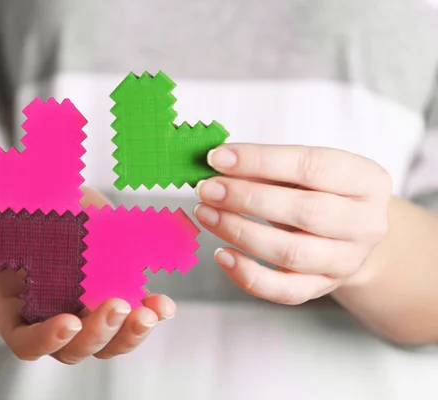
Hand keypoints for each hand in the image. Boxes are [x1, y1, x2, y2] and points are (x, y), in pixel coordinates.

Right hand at [0, 187, 175, 363]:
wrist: (39, 200)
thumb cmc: (4, 211)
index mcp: (16, 309)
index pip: (27, 343)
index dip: (45, 339)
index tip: (68, 322)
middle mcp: (52, 316)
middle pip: (74, 349)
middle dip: (97, 334)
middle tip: (116, 306)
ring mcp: (85, 307)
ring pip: (109, 341)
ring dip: (131, 332)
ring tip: (150, 311)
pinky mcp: (111, 290)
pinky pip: (132, 313)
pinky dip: (150, 312)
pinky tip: (162, 303)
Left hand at [194, 144, 391, 304]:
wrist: (348, 233)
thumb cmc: (318, 191)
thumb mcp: (303, 170)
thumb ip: (266, 165)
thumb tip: (216, 163)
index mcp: (367, 180)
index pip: (311, 166)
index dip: (260, 161)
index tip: (217, 158)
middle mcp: (365, 223)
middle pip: (304, 212)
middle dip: (247, 198)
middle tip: (207, 189)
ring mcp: (347, 261)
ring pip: (291, 253)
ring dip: (240, 232)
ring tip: (205, 213)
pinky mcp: (323, 288)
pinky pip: (284, 290)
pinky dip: (248, 274)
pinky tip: (220, 254)